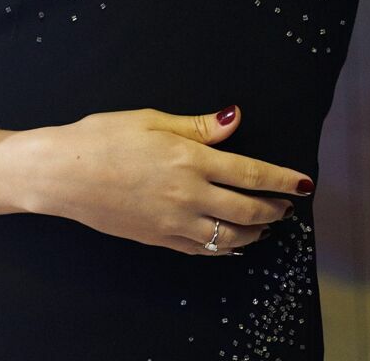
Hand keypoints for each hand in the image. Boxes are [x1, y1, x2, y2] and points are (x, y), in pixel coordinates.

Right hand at [1, 104, 311, 255]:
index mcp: (189, 160)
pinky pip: (204, 250)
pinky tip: (232, 243)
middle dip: (275, 208)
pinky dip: (226, 248)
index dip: (282, 179)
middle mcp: (189, 195)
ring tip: (266, 223)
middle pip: (248, 210)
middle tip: (288, 204)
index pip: (250, 173)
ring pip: (231, 236)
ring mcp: (175, 222)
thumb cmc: (102, 136)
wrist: (64, 174)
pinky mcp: (160, 239)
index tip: (305, 183)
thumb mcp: (150, 118)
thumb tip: (235, 119)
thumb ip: (196, 126)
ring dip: (256, 231)